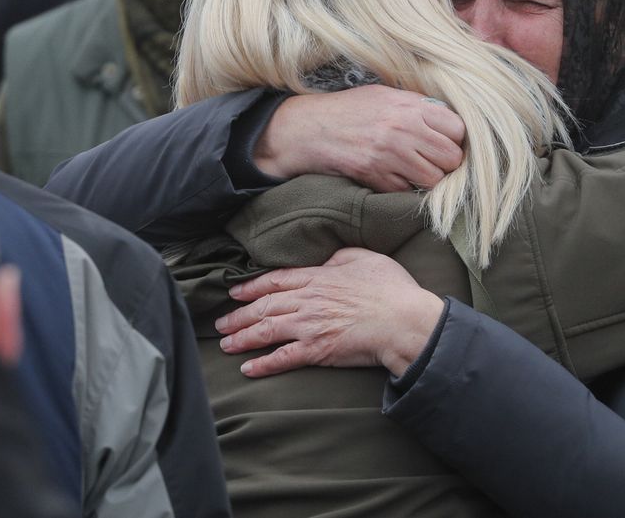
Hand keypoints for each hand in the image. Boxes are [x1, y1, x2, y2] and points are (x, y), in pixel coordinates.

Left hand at [215, 248, 444, 377]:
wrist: (403, 321)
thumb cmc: (391, 288)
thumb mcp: (365, 258)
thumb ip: (339, 256)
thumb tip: (324, 259)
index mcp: (318, 277)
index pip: (276, 280)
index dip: (251, 286)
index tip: (234, 292)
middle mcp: (308, 300)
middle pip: (264, 306)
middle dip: (238, 315)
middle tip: (220, 323)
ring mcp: (309, 326)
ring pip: (266, 330)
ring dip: (242, 338)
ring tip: (226, 344)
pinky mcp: (316, 351)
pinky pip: (282, 358)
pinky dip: (263, 364)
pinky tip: (248, 369)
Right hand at [253, 85, 464, 191]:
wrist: (308, 129)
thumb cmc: (349, 110)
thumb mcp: (384, 95)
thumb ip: (417, 106)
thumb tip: (448, 120)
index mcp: (410, 106)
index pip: (458, 128)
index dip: (455, 139)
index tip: (445, 142)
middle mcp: (403, 129)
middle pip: (451, 157)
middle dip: (446, 163)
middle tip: (432, 161)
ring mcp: (389, 155)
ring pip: (434, 180)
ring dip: (428, 180)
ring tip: (415, 172)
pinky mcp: (375, 177)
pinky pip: (407, 191)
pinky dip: (404, 189)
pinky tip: (393, 178)